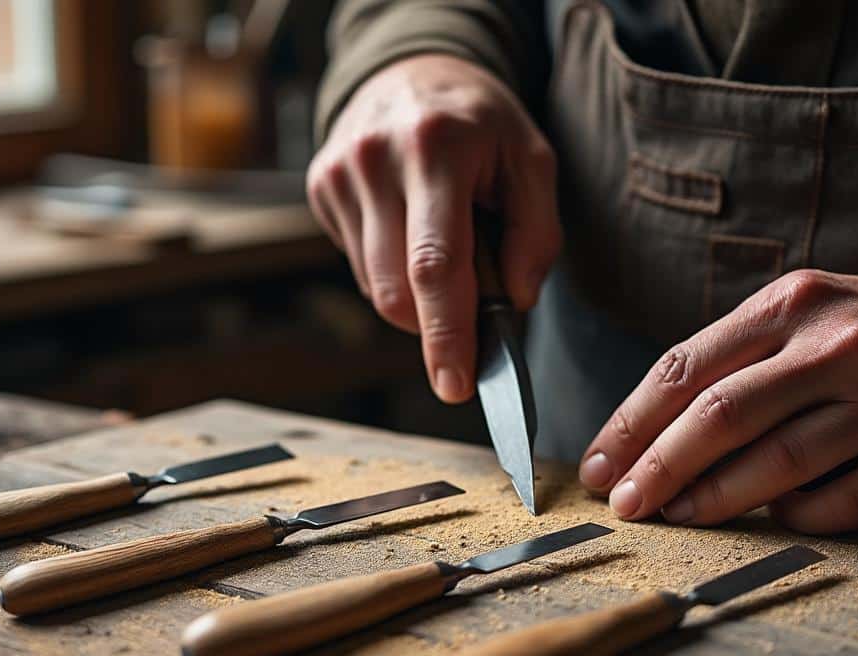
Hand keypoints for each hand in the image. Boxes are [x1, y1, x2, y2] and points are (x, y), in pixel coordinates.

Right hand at [307, 54, 560, 401]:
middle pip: (396, 292)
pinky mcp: (320, 188)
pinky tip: (411, 232)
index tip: (456, 385)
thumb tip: (513, 303)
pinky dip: (394, 272)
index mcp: (435, 149)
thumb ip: (537, 235)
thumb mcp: (531, 161)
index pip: (435, 266)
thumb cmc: (480, 125)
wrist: (412, 69)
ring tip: (446, 247)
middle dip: (436, 328)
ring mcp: (339, 174)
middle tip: (472, 323)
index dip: (446, 335)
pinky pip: (361, 267)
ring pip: (376, 288)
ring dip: (418, 298)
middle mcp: (375, 160)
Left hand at [578, 270, 857, 532]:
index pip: (686, 364)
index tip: (598, 463)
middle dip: (656, 467)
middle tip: (623, 505)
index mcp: (795, 303)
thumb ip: (750, 356)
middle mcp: (835, 345)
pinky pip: (845, 501)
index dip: (632, 421)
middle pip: (718, 414)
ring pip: (775, 462)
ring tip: (677, 518)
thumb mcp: (824, 310)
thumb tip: (662, 424)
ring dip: (715, 499)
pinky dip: (800, 517)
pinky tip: (775, 521)